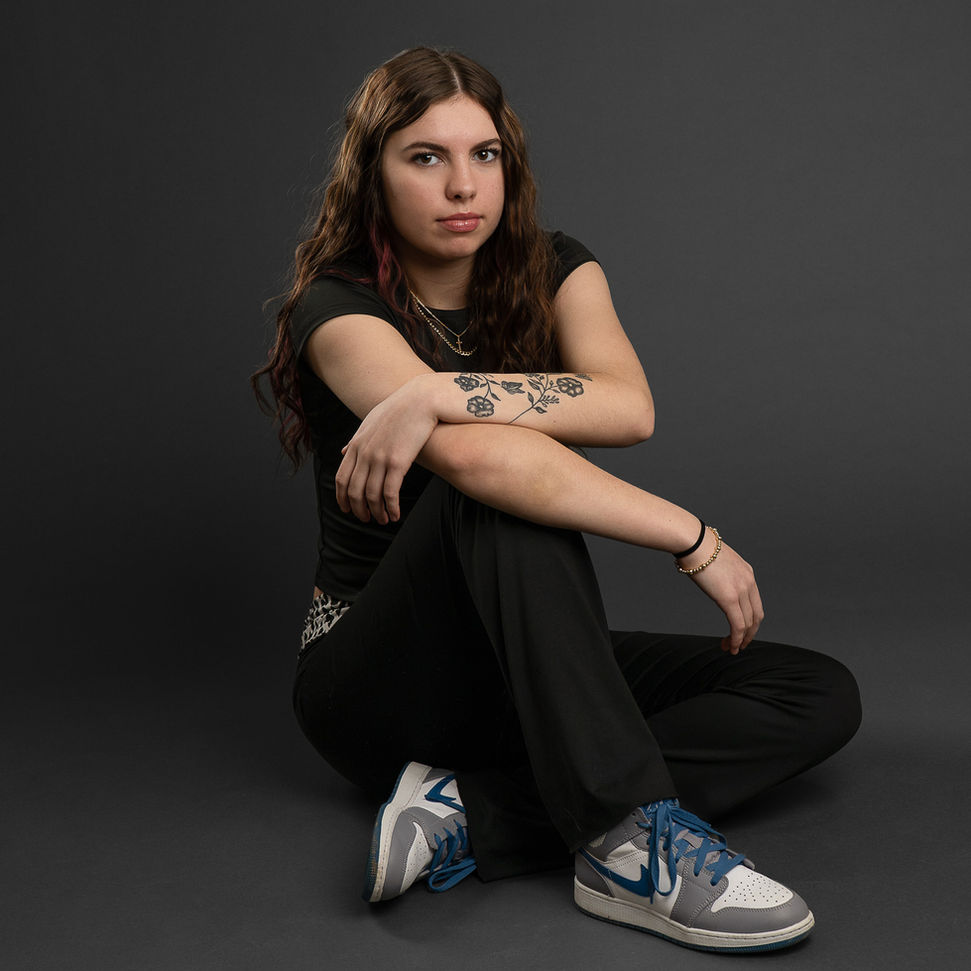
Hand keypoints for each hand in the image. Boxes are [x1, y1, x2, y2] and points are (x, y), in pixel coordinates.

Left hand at [335, 378, 437, 523]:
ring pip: (372, 495)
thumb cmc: (399, 410)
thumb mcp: (370, 422)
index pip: (341, 478)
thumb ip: (356, 439)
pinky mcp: (398, 462)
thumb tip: (344, 451)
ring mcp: (380, 458)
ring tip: (384, 520)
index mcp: (356, 444)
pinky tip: (396, 515)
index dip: (342, 498)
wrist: (421, 400)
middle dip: (359, 510)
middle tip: (367, 519)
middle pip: (354, 490)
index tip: (348, 510)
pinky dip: (392, 508)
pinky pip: (390, 493)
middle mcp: (365, 453)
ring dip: (377, 513)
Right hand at [680, 536, 763, 654]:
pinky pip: (737, 625)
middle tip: (740, 644)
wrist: (694, 542)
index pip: (755, 603)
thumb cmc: (698, 548)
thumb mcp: (717, 561)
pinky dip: (737, 639)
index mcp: (747, 573)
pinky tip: (731, 646)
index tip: (742, 630)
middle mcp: (749, 582)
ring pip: (748, 623)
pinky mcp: (729, 598)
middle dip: (750, 634)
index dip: (751, 620)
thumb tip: (710, 578)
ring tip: (732, 648)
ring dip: (742, 639)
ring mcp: (741, 590)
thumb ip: (720, 574)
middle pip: (756, 616)